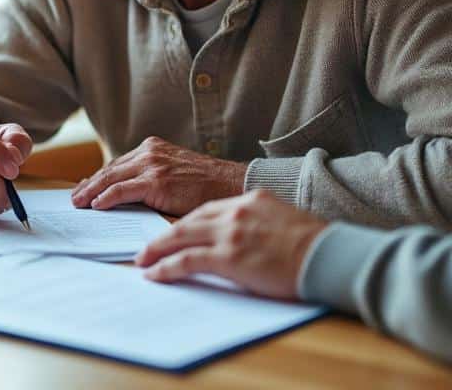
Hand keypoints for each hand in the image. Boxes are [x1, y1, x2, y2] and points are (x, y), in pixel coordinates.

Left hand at [70, 136, 246, 215]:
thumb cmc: (206, 184)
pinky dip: (106, 197)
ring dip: (91, 192)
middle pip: (109, 170)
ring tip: (79, 203)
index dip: (98, 178)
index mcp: (151, 148)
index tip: (85, 189)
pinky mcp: (157, 181)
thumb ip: (150, 178)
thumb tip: (126, 194)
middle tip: (74, 198)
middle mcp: (149, 152)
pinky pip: (122, 190)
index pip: (117, 165)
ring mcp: (152, 165)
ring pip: (111, 179)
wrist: (232, 183)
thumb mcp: (174, 173)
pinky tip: (96, 205)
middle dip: (89, 185)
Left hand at [136, 190, 328, 298]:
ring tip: (142, 261)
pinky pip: (186, 261)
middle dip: (161, 235)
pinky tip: (154, 275)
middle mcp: (234, 211)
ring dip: (156, 250)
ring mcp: (230, 233)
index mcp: (248, 200)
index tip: (172, 232)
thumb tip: (242, 235)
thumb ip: (257, 220)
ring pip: (179, 237)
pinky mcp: (229, 256)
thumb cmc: (316, 244)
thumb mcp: (282, 219)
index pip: (206, 209)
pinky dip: (166, 268)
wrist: (332, 255)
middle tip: (144, 247)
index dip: (185, 222)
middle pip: (186, 220)